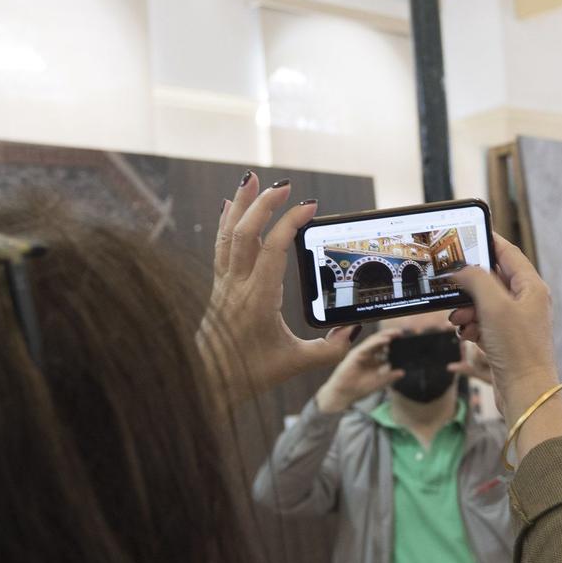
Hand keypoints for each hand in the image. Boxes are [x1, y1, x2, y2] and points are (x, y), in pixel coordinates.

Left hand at [198, 175, 355, 408]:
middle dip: (264, 204)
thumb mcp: (296, 364)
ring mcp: (224, 284)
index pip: (273, 249)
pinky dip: (225, 221)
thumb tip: (353, 330)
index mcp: (259, 299)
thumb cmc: (250, 375)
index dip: (290, 222)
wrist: (208, 382)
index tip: (309, 206)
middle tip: (284, 185)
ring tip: (252, 180)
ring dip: (240, 204)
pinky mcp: (218, 286)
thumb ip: (330, 350)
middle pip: (246, 232)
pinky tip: (228, 205)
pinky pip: (220, 246)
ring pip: (228, 234)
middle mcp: (237, 285)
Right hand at [316, 329, 399, 414]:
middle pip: (380, 342)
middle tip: (401, 333)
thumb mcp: (379, 382)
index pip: (384, 348)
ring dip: (385, 336)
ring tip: (395, 333)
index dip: (394, 344)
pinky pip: (367, 346)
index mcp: (372, 360)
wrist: (344, 395)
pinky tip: (385, 340)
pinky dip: (376, 342)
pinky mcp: (355, 355)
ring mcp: (360, 354)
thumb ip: (390, 377)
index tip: (405, 341)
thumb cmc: (358, 389)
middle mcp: (367, 355)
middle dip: (390, 336)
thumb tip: (402, 372)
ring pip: (373, 341)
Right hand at [447, 233, 561, 462]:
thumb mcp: (493, 305)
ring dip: (466, 308)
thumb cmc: (517, 348)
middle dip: (469, 285)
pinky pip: (482, 323)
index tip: (466, 234)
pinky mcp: (505, 340)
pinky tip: (467, 335)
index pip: (508, 253)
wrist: (525, 392)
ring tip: (459, 319)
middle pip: (492, 279)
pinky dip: (471, 325)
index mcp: (531, 287)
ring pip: (483, 303)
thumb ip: (477, 279)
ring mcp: (516, 322)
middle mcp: (526, 301)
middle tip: (452, 288)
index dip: (487, 241)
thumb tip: (462, 269)